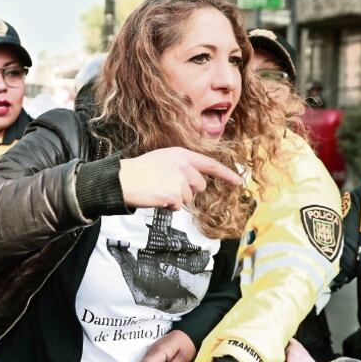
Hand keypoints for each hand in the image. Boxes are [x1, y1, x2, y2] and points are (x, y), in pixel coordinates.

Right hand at [118, 148, 241, 210]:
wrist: (121, 179)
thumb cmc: (139, 172)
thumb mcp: (163, 160)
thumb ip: (182, 167)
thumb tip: (196, 183)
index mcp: (182, 154)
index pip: (210, 164)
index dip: (226, 174)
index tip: (238, 182)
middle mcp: (184, 165)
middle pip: (200, 186)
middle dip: (188, 191)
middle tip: (167, 187)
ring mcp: (179, 180)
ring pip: (188, 199)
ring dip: (175, 199)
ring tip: (158, 190)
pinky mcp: (173, 195)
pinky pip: (177, 207)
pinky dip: (168, 206)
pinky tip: (156, 198)